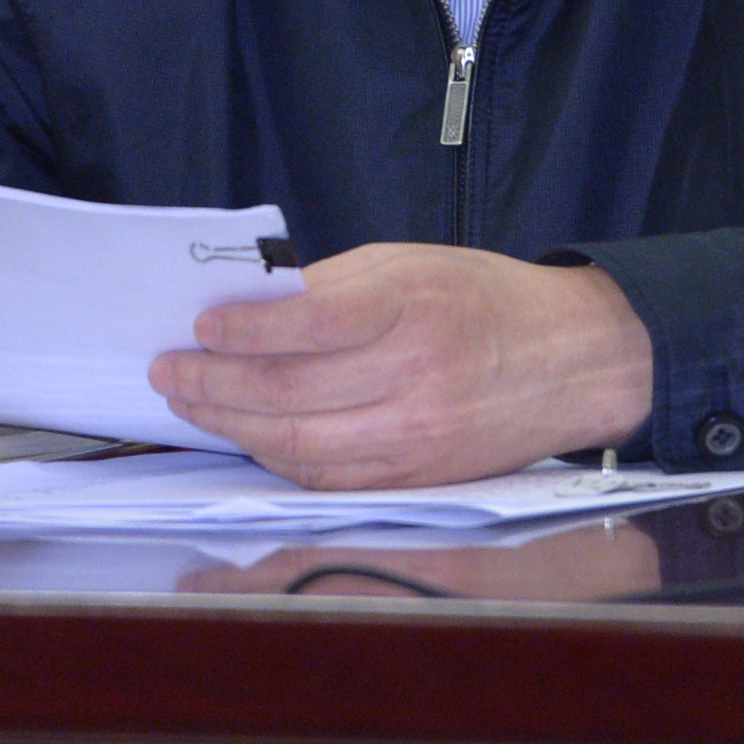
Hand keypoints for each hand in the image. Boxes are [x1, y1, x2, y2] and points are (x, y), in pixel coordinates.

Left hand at [147, 243, 652, 487]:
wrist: (572, 358)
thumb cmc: (484, 298)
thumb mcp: (411, 262)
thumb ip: (333, 286)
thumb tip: (250, 308)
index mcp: (414, 306)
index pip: (309, 323)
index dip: (245, 328)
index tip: (200, 325)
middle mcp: (416, 378)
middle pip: (292, 393)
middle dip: (215, 385)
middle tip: (170, 372)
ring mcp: (418, 439)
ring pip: (300, 446)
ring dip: (233, 427)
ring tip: (191, 404)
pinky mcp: (418, 480)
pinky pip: (328, 478)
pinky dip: (276, 459)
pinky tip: (245, 435)